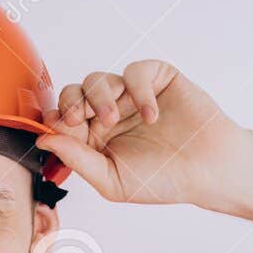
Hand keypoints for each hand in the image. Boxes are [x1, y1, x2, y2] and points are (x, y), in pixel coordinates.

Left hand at [34, 61, 243, 206]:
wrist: (208, 170)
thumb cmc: (163, 180)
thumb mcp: (112, 180)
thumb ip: (77, 160)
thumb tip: (44, 140)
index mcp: (94, 138)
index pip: (63, 119)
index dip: (56, 119)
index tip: (59, 126)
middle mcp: (108, 113)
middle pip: (74, 93)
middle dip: (71, 103)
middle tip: (78, 119)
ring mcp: (131, 95)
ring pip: (98, 79)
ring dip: (99, 96)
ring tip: (114, 119)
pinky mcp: (156, 79)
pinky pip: (136, 72)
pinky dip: (138, 90)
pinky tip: (150, 114)